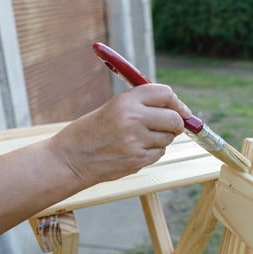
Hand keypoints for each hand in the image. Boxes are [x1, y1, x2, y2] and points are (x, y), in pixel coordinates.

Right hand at [48, 84, 191, 186]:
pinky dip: (153, 152)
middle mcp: (133, 118)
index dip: (177, 103)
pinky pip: (159, 153)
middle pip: (174, 118)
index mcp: (125, 101)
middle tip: (172, 126)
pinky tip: (135, 150)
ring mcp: (136, 141)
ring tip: (141, 139)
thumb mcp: (113, 108)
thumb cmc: (91, 131)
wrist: (70, 158)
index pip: (165, 94)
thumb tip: (177, 109)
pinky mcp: (137, 159)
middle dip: (177, 123)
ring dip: (162, 138)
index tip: (182, 110)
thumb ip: (142, 106)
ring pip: (168, 138)